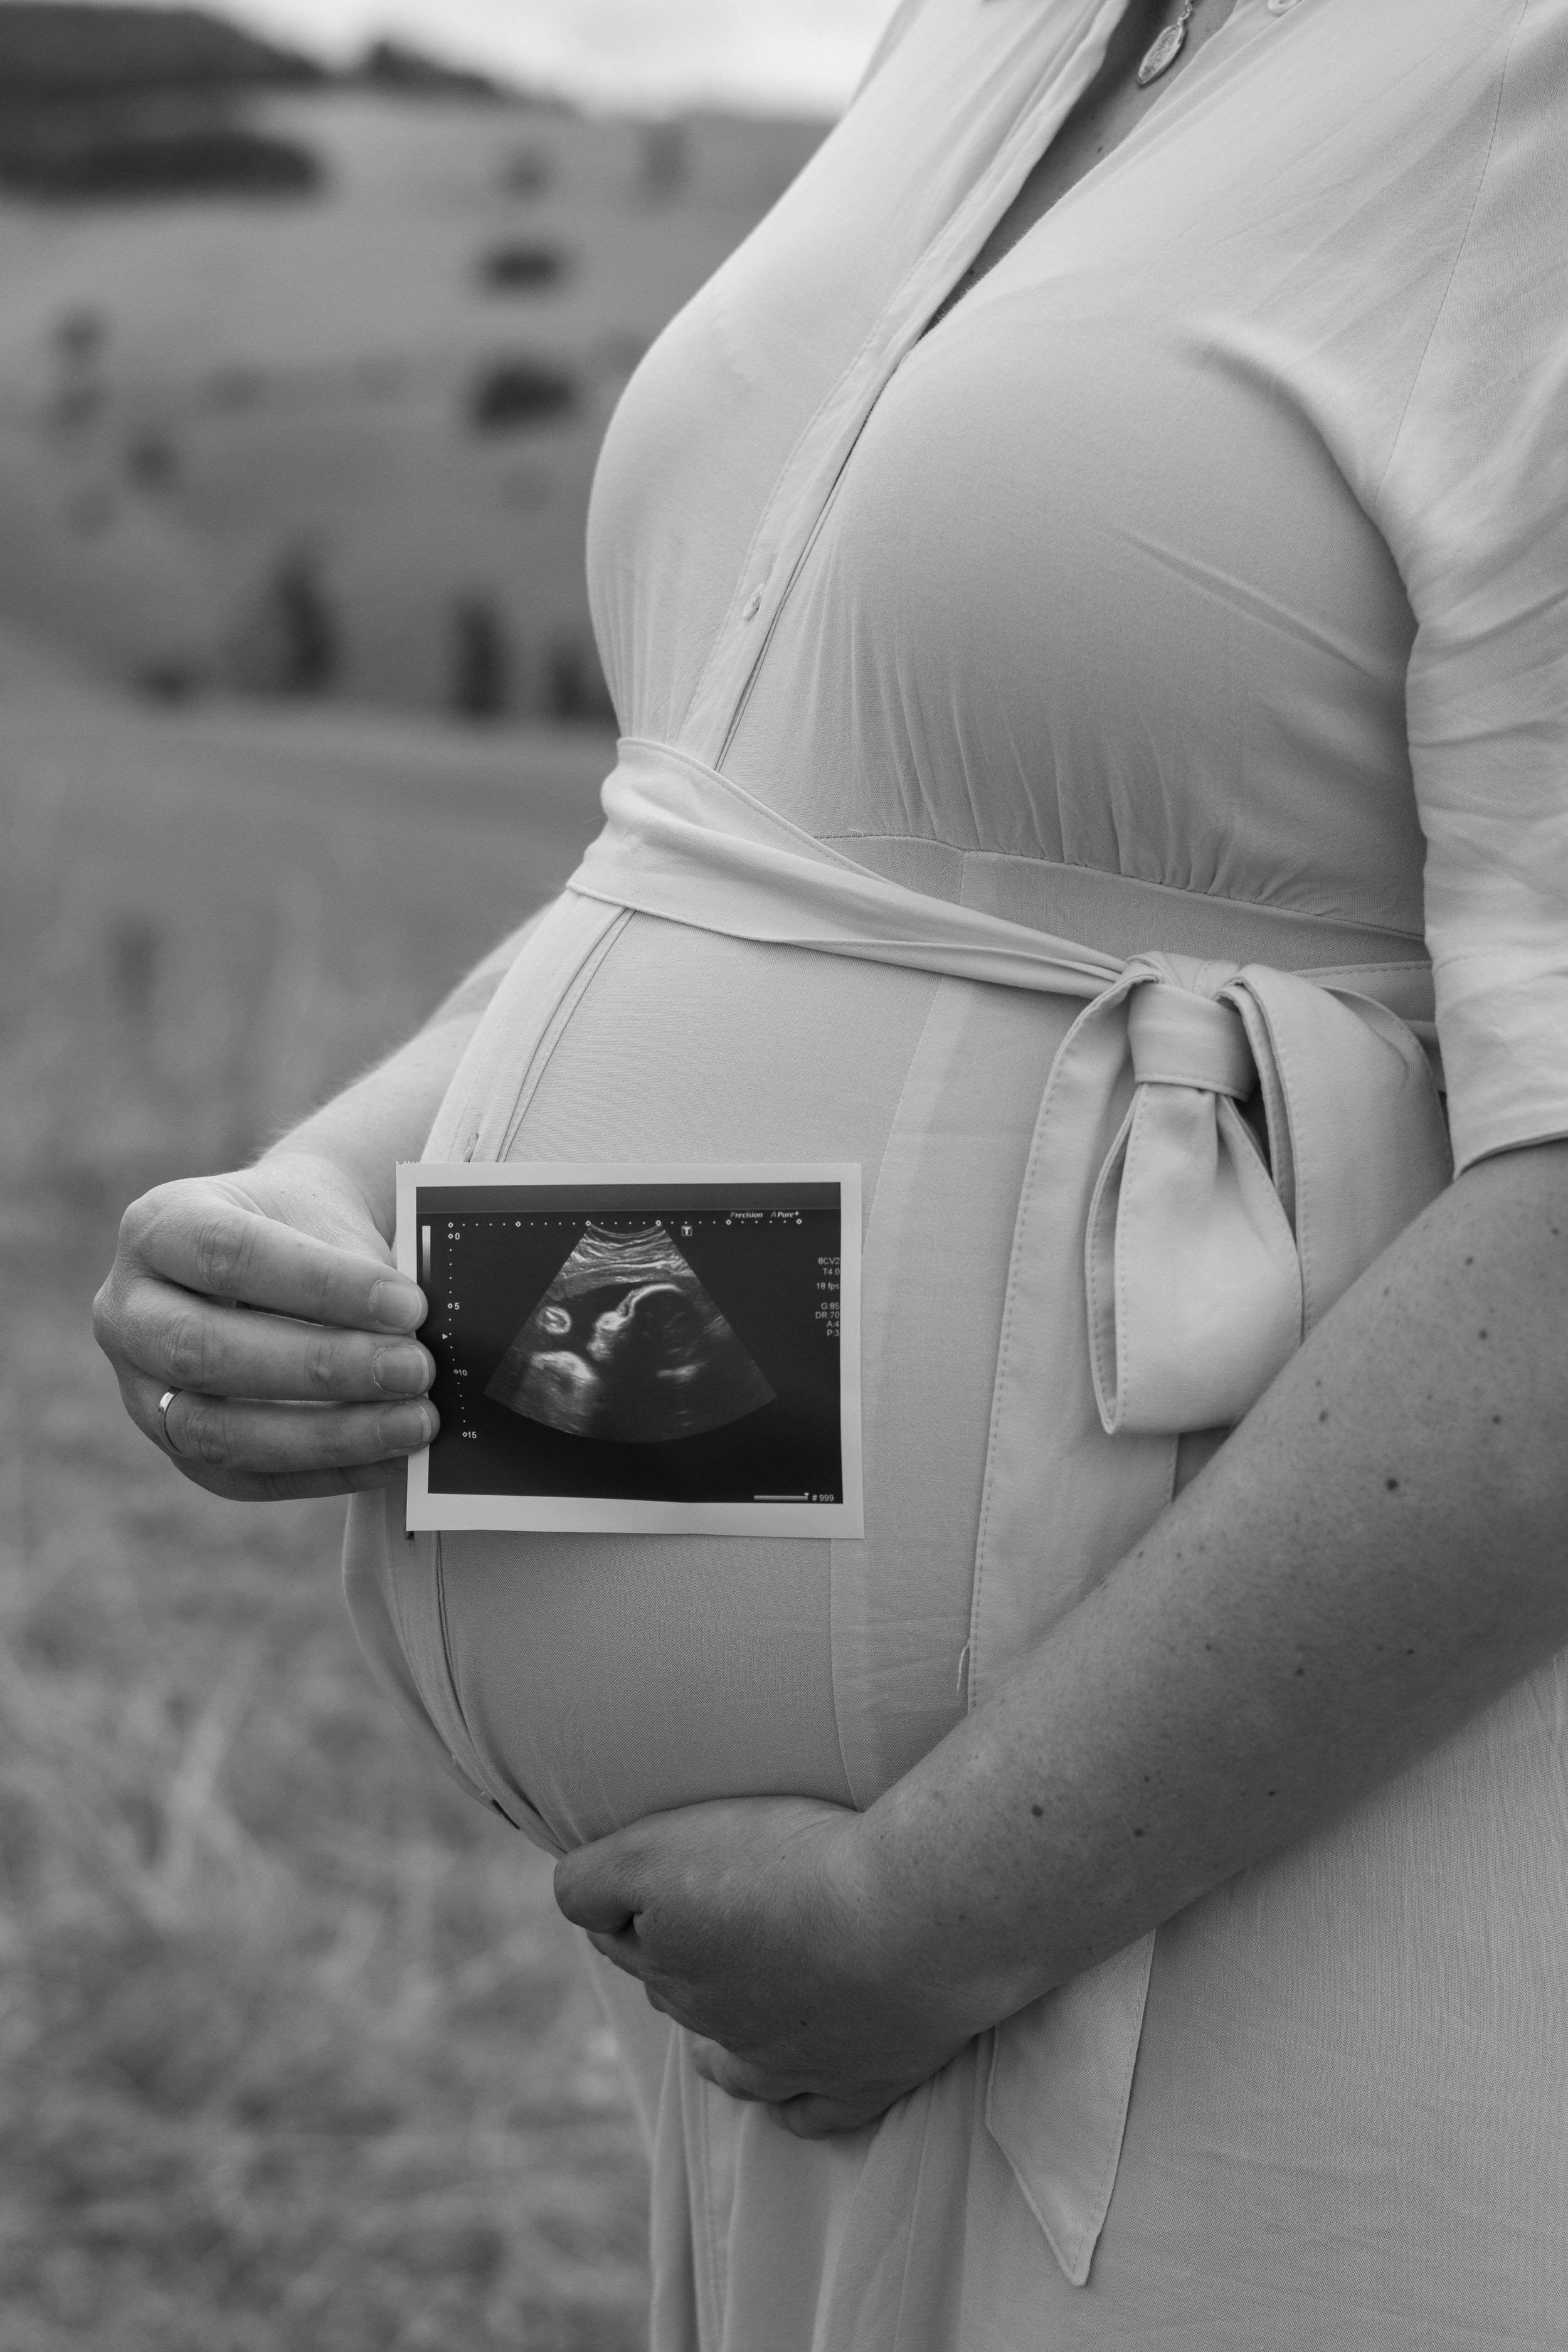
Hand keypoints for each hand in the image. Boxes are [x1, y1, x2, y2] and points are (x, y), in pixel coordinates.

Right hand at [93, 1151, 436, 1500]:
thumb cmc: (308, 1228)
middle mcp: (128, 1310)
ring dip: (326, 1434)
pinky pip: (241, 1477)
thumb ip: (361, 1275)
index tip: (409, 1305)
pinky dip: (324, 1472)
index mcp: (160, 1227)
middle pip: (204, 1350)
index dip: (322, 1285)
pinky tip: (393, 1458)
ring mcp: (139, 1386)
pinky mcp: (174, 1445)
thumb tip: (422, 1342)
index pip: (229, 1254)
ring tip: (416, 1423)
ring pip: (214, 1430)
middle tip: (415, 1370)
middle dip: (321, 1368)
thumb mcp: (328, 1221)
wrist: (283, 1243)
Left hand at [554, 1796, 988, 2137]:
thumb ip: (595, 1880)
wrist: (908, 1918)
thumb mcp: (657, 1848)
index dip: (620, 1898)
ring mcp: (785, 2057)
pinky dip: (795, 2104)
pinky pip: (808, 2113)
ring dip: (717, 2038)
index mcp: (666, 1956)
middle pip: (668, 1985)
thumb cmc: (790, 1864)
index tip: (634, 1880)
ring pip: (728, 2059)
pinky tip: (794, 2097)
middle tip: (695, 1926)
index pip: (610, 1927)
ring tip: (718, 2029)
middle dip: (671, 1957)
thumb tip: (572, 1905)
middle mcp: (713, 2015)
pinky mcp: (856, 2081)